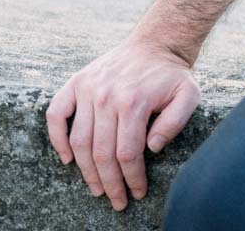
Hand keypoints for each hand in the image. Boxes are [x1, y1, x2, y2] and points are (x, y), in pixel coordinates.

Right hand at [46, 37, 199, 211]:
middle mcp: (106, 96)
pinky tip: (68, 159)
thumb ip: (175, 123)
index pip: (128, 153)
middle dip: (109, 183)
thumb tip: (151, 148)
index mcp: (134, 102)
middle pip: (101, 153)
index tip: (137, 193)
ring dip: (85, 171)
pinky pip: (55, 114)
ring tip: (96, 189)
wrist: (157, 42)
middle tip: (116, 201)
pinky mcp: (75, 82)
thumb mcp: (189, 95)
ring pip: (79, 141)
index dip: (131, 179)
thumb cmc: (172, 74)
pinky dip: (56, 139)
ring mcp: (88, 89)